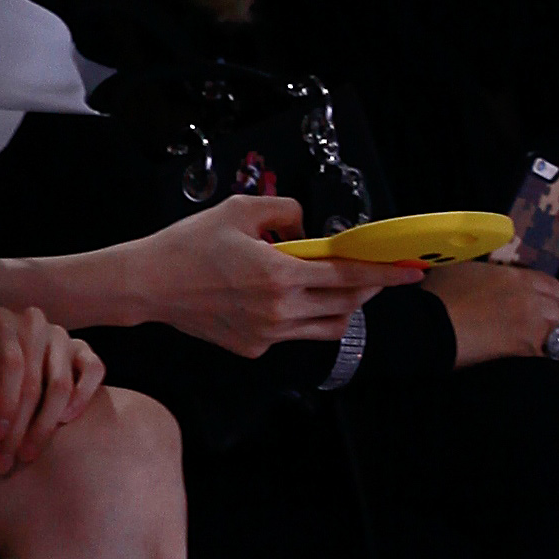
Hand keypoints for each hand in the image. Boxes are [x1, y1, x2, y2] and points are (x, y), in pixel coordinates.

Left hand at [0, 302, 104, 470]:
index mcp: (0, 322)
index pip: (11, 363)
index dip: (5, 402)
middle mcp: (34, 323)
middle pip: (36, 380)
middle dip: (22, 425)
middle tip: (9, 458)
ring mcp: (61, 335)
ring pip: (62, 384)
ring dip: (46, 424)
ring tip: (29, 452)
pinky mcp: (82, 350)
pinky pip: (94, 370)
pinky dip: (83, 397)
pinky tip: (65, 420)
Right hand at [115, 193, 377, 358]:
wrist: (147, 284)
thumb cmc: (190, 243)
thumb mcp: (242, 209)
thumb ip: (286, 211)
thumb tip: (308, 230)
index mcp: (280, 275)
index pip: (348, 275)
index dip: (385, 273)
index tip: (412, 271)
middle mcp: (279, 311)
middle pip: (346, 304)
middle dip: (370, 289)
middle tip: (378, 273)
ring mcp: (266, 335)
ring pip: (326, 327)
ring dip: (342, 307)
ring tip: (342, 287)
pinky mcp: (253, 348)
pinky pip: (295, 334)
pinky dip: (305, 317)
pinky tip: (293, 299)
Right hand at [425, 258, 558, 369]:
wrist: (430, 325)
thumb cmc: (440, 294)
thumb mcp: (466, 270)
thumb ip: (490, 273)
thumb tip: (491, 280)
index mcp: (518, 278)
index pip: (554, 288)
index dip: (545, 297)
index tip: (533, 304)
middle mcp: (530, 301)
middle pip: (555, 310)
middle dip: (545, 317)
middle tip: (525, 325)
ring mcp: (530, 327)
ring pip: (556, 334)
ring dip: (544, 337)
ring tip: (525, 343)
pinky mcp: (523, 352)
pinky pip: (548, 356)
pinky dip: (544, 357)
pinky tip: (533, 360)